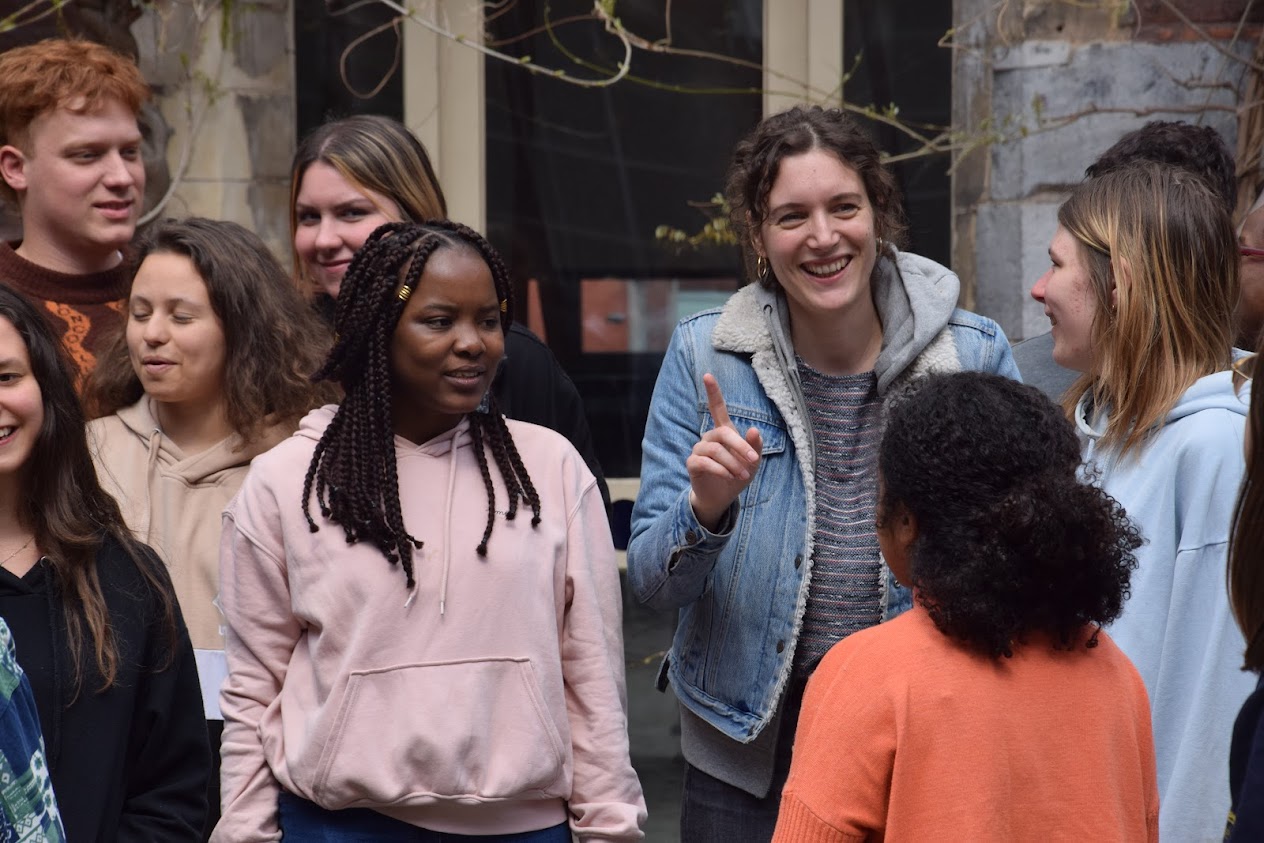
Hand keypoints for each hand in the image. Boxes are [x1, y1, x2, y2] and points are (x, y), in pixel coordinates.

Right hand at [687, 373, 762, 531]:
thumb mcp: (753, 462)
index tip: (707, 375)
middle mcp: (709, 437)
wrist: (723, 497)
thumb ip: (755, 446)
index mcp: (724, 432)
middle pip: (722, 433)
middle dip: (739, 446)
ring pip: (715, 449)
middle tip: (753, 459)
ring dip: (732, 463)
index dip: (713, 392)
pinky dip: (720, 469)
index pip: (716, 408)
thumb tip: (754, 429)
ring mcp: (699, 450)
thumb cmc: (738, 475)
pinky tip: (729, 477)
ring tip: (742, 475)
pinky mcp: (693, 464)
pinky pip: (704, 462)